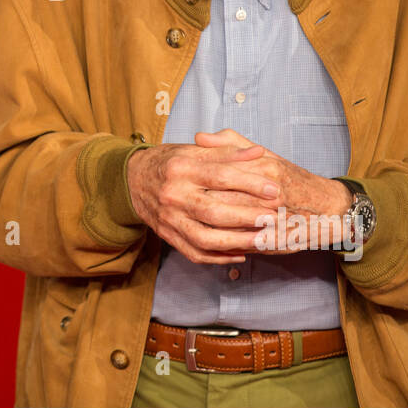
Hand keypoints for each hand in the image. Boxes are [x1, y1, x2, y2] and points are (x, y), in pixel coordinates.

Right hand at [125, 138, 281, 264]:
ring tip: (262, 239)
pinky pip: (194, 252)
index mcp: (181, 168)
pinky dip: (219, 258)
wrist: (133, 180)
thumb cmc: (170, 163)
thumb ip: (226, 151)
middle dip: (247, 216)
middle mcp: (173, 194)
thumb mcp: (194, 150)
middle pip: (213, 210)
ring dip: (236, 241)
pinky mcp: (167, 235)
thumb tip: (258, 152)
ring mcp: (168, 218)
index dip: (250, 184)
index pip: (220, 176)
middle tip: (273, 217)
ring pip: (204, 237)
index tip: (274, 190)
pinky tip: (240, 254)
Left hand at [194, 128, 353, 252]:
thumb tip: (198, 136)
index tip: (179, 183)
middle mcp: (270, 192)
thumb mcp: (263, 154)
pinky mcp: (279, 240)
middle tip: (178, 207)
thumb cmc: (290, 178)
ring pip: (232, 226)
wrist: (327, 207)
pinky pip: (245, 246)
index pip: (221, 175)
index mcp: (264, 168)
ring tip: (191, 225)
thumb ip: (231, 144)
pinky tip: (212, 245)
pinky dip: (228, 246)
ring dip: (210, 228)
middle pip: (223, 202)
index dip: (197, 181)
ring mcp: (275, 217)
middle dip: (199, 207)